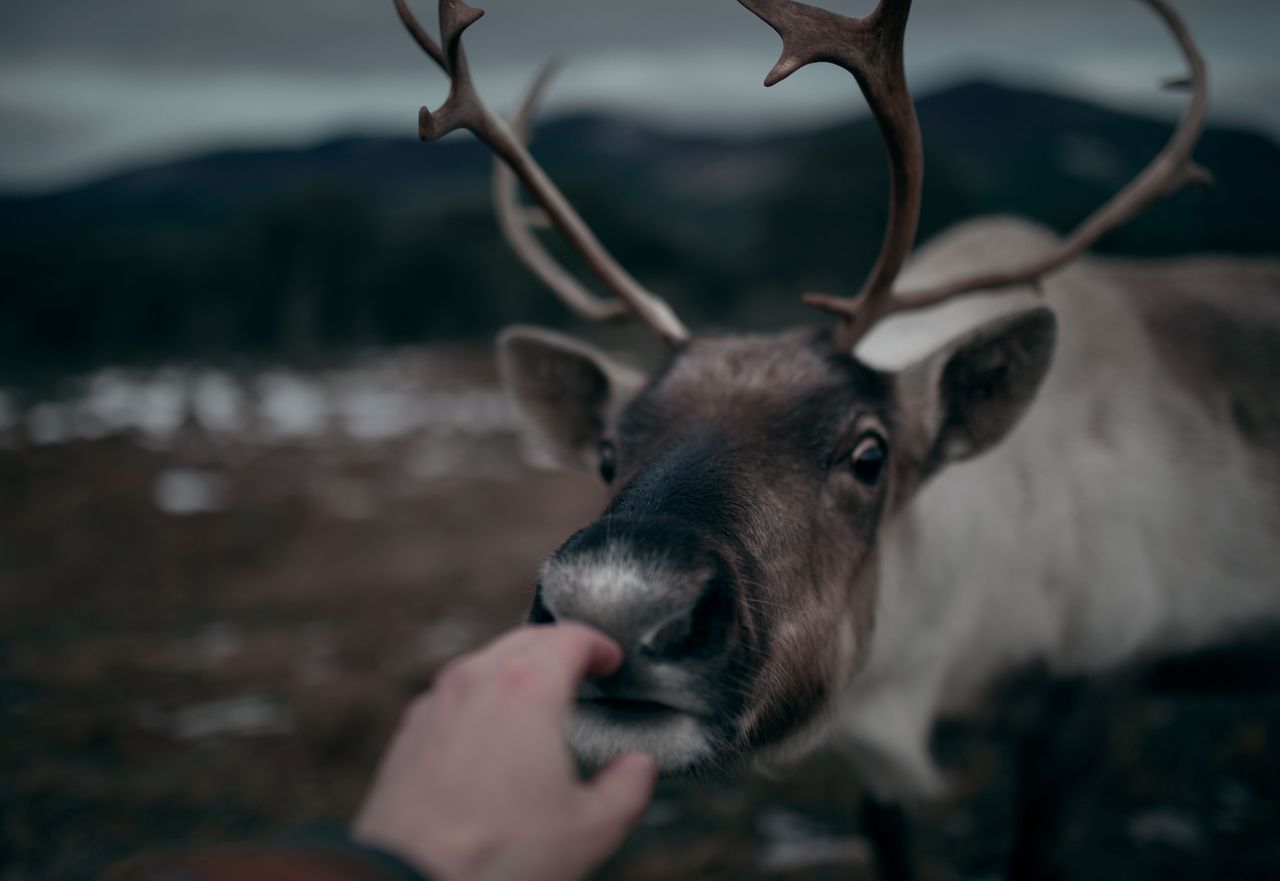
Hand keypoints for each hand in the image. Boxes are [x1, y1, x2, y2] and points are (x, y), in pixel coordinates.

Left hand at [353, 623, 657, 880]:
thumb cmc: (497, 857)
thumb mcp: (590, 829)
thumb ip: (628, 787)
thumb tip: (638, 767)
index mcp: (527, 689)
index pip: (570, 638)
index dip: (598, 645)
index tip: (609, 660)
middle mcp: (477, 681)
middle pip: (526, 639)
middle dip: (559, 648)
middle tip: (581, 669)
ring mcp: (437, 703)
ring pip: (485, 662)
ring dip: (516, 669)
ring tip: (538, 700)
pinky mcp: (410, 731)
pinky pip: (453, 695)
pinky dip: (480, 698)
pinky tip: (490, 735)